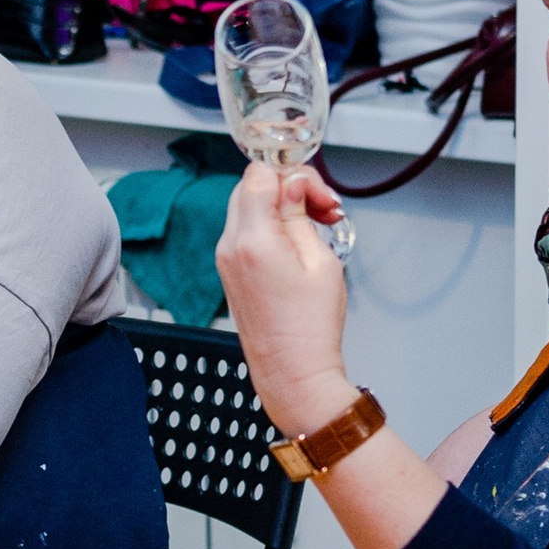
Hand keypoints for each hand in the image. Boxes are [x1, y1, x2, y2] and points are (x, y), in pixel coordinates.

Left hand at [216, 159, 354, 438]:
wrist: (292, 373)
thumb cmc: (310, 328)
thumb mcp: (319, 260)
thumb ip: (300, 214)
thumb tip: (293, 183)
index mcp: (252, 239)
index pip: (259, 175)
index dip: (293, 176)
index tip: (318, 195)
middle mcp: (229, 246)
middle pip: (250, 187)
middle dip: (288, 189)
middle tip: (323, 211)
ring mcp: (225, 260)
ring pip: (247, 208)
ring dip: (280, 208)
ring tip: (316, 229)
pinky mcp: (229, 272)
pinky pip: (245, 232)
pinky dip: (269, 228)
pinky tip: (297, 246)